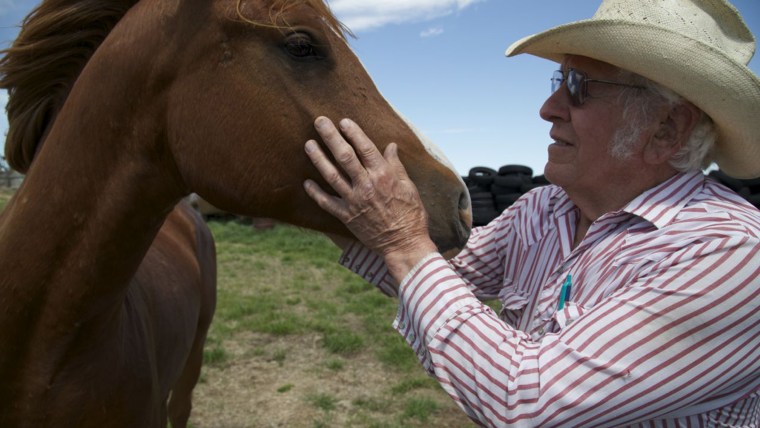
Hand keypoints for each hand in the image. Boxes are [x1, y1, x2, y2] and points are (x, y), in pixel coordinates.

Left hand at [303, 117, 437, 280]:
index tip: (343, 121)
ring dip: (318, 159)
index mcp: (384, 176)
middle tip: (319, 121)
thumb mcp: (409, 187)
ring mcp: (354, 201)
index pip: (365, 148)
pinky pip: (327, 203)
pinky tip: (306, 182)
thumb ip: (396, 166)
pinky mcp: (347, 217)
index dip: (353, 133)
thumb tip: (391, 146)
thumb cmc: (411, 214)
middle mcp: (367, 186)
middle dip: (330, 137)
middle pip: (344, 156)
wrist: (404, 244)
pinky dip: (315, 193)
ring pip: (332, 176)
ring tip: (308, 144)